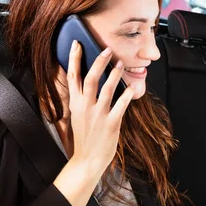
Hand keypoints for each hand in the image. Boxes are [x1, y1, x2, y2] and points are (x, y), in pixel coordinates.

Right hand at [66, 41, 134, 169]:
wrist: (87, 161)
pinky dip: (128, 95)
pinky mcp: (111, 124)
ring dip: (115, 74)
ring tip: (121, 63)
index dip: (74, 59)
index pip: (72, 77)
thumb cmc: (84, 137)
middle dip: (98, 62)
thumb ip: (81, 98)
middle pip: (90, 79)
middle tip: (107, 49)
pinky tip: (133, 86)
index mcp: (75, 104)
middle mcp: (85, 107)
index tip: (77, 44)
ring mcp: (98, 115)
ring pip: (107, 89)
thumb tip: (85, 82)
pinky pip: (121, 105)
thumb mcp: (76, 115)